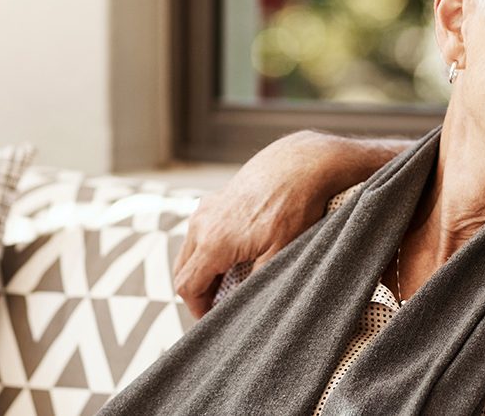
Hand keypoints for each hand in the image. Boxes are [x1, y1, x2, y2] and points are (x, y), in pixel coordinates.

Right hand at [173, 131, 409, 317]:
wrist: (300, 163)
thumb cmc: (294, 207)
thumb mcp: (280, 252)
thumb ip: (256, 282)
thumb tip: (245, 307)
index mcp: (212, 242)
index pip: (187, 287)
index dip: (197, 310)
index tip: (214, 320)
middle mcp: (202, 224)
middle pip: (183, 270)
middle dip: (199, 292)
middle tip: (221, 307)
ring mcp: (207, 208)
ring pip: (191, 250)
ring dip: (204, 269)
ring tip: (230, 283)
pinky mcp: (216, 199)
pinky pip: (202, 232)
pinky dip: (209, 249)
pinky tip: (235, 255)